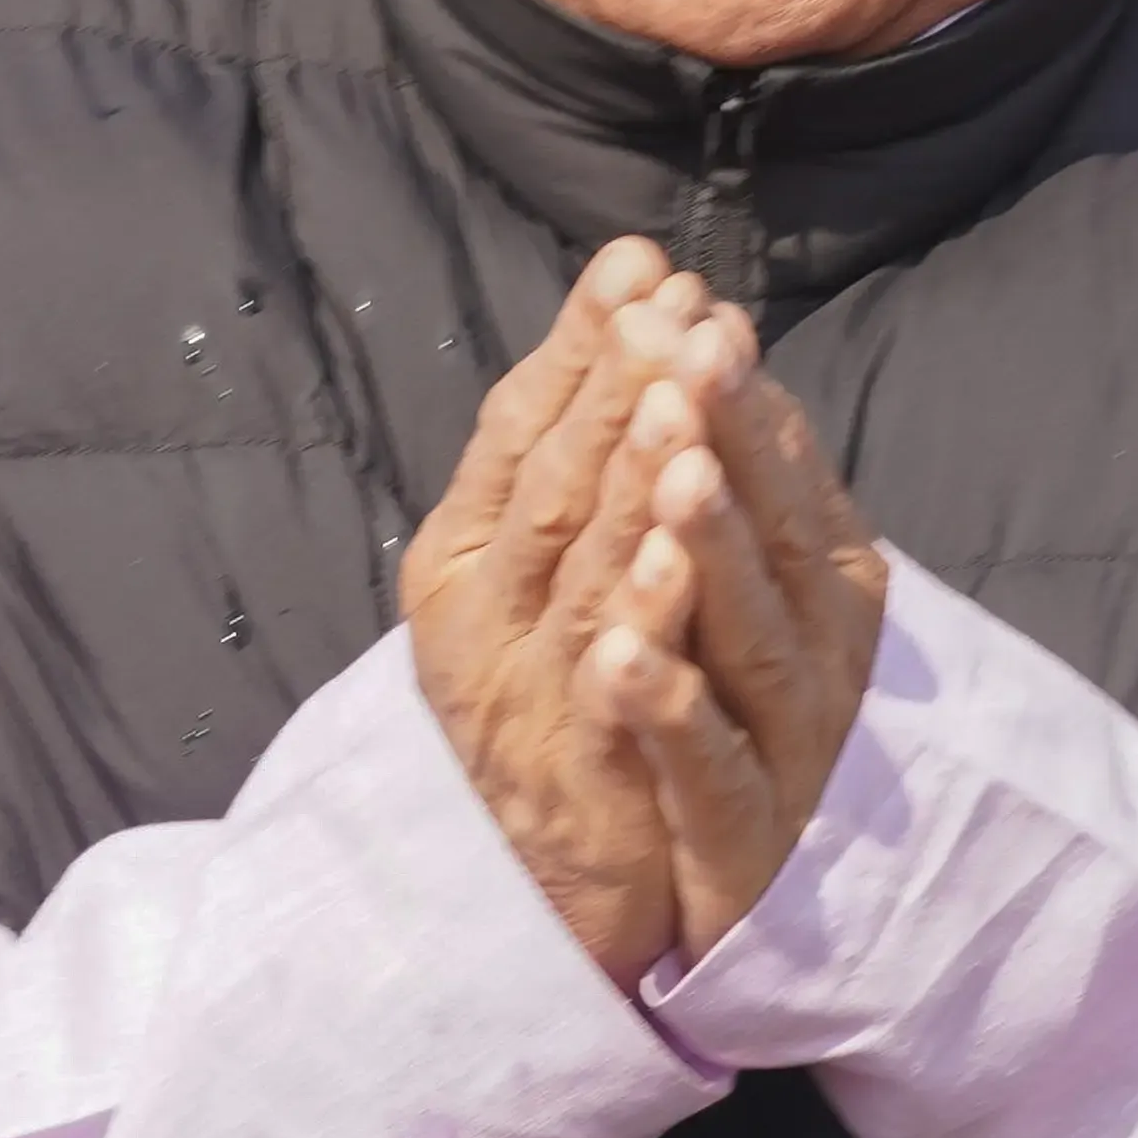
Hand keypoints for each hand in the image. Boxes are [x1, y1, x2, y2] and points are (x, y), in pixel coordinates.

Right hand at [405, 242, 690, 978]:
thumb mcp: (533, 574)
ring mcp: (531, 699)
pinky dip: (643, 627)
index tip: (638, 262)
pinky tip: (675, 562)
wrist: (548, 875)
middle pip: (552, 486)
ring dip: (628, 484)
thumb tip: (634, 325)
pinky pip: (619, 698)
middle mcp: (484, 620)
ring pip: (583, 578)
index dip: (578, 344)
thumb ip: (564, 466)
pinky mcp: (590, 780)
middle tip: (671, 303)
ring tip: (673, 398)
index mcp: (463, 559)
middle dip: (615, 389)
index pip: (515, 429)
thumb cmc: (547, 697)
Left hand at [591, 300, 888, 964]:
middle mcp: (821, 661)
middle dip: (731, 441)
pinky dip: (671, 710)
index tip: (696, 309)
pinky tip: (620, 656)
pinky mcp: (745, 841)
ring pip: (752, 642)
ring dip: (712, 553)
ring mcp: (790, 751)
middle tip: (688, 351)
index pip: (787, 480)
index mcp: (825, 595)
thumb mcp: (762, 605)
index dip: (743, 397)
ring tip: (670, 468)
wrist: (770, 910)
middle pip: (778, 541)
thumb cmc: (757, 730)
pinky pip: (708, 768)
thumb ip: (755, 499)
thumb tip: (723, 361)